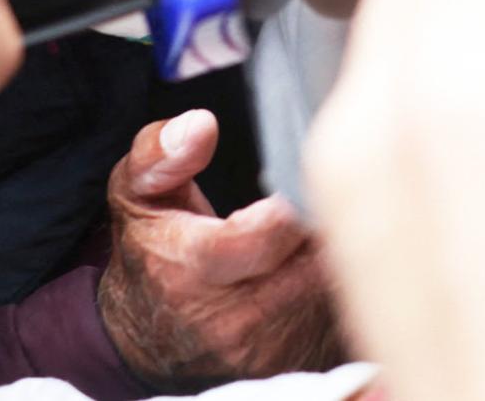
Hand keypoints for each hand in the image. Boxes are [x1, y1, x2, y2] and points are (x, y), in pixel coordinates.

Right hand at [99, 111, 346, 389]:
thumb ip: (159, 155)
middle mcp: (236, 320)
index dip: (298, 198)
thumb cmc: (150, 255)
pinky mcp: (301, 359)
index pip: (269, 234)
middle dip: (330, 217)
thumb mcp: (134, 196)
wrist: (151, 338)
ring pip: (339, 282)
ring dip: (348, 245)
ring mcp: (273, 347)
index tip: (307, 169)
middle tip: (338, 184)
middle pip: (317, 257)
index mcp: (192, 271)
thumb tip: (200, 125)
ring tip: (335, 214)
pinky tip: (341, 253)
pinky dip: (349, 278)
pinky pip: (347, 310)